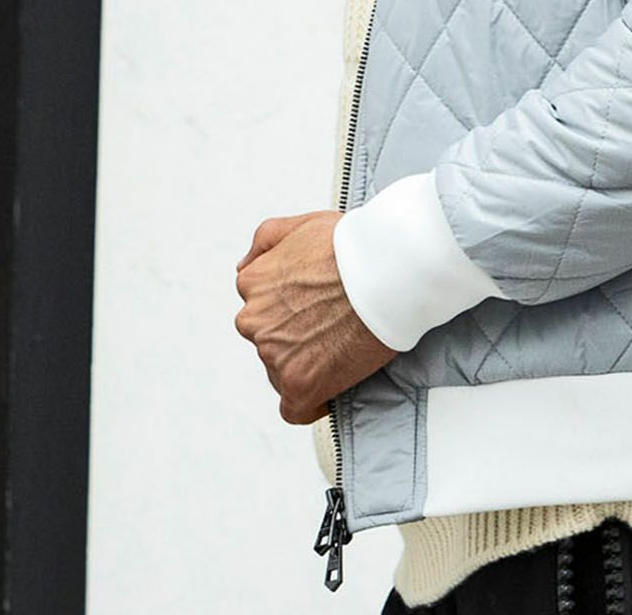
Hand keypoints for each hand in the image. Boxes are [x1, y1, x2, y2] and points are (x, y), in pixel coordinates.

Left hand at [234, 211, 398, 424]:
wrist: (387, 270)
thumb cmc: (352, 245)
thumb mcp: (301, 223)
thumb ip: (264, 242)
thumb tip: (243, 266)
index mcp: (253, 283)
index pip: (260, 307)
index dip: (291, 309)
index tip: (316, 308)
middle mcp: (254, 320)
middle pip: (270, 339)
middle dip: (296, 335)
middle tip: (334, 324)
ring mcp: (274, 355)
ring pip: (283, 370)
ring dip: (308, 362)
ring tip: (344, 345)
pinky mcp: (299, 385)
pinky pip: (296, 408)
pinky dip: (313, 401)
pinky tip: (332, 385)